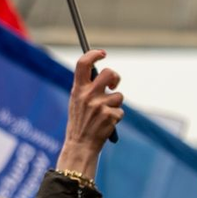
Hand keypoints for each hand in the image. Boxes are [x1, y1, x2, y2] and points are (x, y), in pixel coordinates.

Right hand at [55, 49, 123, 178]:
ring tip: (104, 115)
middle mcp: (88, 94)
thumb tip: (103, 75)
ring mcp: (99, 105)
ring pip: (118, 96)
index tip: (102, 53)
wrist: (80, 144)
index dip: (93, 54)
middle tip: (114, 84)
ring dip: (115, 104)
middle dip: (115, 77)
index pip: (83, 64)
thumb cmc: (79, 122)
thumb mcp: (76, 101)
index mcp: (77, 89)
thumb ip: (86, 88)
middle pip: (109, 73)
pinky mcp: (110, 116)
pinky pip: (120, 111)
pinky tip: (106, 124)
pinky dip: (116, 117)